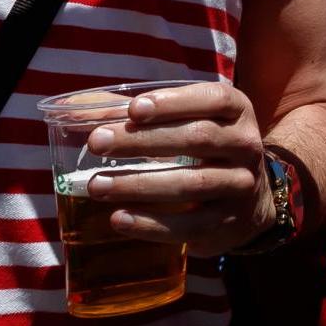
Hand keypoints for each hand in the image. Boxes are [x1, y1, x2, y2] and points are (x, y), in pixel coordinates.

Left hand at [77, 81, 273, 256]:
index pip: (212, 99)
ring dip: (139, 184)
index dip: (174, 103)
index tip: (133, 109)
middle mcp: (246, 145)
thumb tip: (74, 110)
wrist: (251, 202)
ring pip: (191, 184)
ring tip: (96, 185)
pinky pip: (187, 226)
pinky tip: (118, 218)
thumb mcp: (188, 122)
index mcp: (237, 111)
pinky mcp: (226, 224)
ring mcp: (240, 187)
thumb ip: (138, 114)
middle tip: (98, 143)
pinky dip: (150, 223)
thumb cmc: (205, 150)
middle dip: (144, 141)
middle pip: (198, 138)